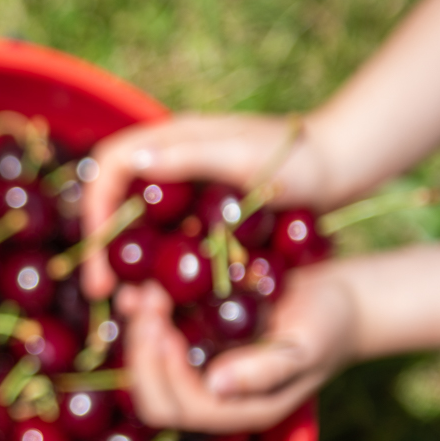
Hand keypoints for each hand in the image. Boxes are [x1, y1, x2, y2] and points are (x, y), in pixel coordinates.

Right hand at [81, 113, 330, 299]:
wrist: (344, 166)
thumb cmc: (301, 158)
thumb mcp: (244, 157)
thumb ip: (190, 158)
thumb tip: (134, 165)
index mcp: (172, 138)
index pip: (109, 167)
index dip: (95, 207)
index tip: (99, 252)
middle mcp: (171, 162)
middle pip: (114, 200)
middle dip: (102, 246)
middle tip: (102, 291)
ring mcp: (186, 188)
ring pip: (137, 225)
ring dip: (126, 264)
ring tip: (129, 303)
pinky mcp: (202, 212)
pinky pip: (165, 239)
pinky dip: (156, 267)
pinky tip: (160, 298)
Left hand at [116, 267, 356, 433]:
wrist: (337, 298)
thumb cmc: (329, 323)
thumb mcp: (307, 346)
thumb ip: (266, 370)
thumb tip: (216, 385)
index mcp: (241, 409)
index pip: (183, 409)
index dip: (162, 371)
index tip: (161, 325)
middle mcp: (213, 398)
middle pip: (154, 396)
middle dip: (142, 352)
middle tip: (146, 301)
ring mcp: (199, 373)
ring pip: (147, 369)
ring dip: (136, 332)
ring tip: (140, 291)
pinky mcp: (192, 345)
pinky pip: (154, 341)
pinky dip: (142, 318)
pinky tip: (138, 288)